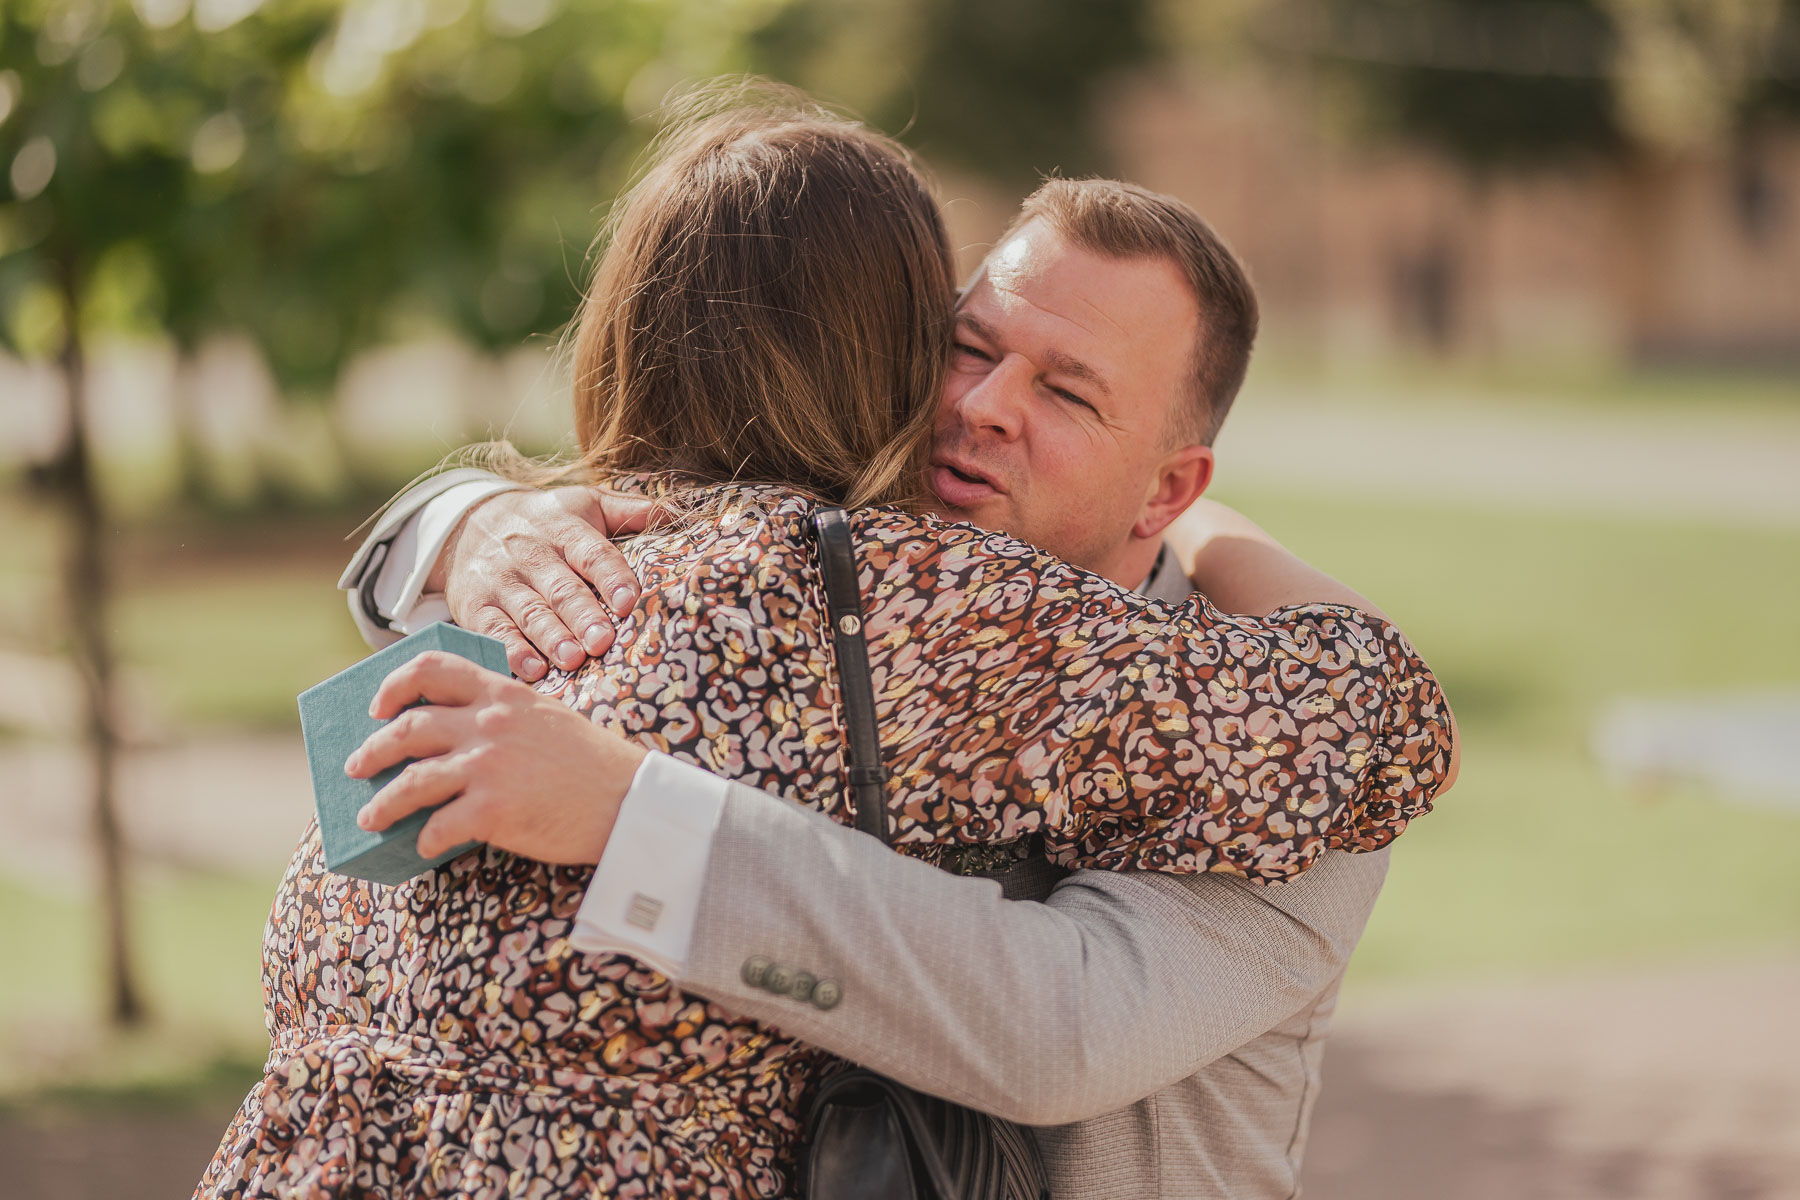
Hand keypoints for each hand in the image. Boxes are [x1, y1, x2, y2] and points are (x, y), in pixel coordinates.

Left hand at [345, 651, 647, 862]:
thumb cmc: (592, 764)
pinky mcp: (493, 810)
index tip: (379, 707)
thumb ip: (503, 713)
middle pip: (408, 727)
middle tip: (358, 766)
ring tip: (369, 817)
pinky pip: (438, 826)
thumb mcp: (547, 717)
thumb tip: (455, 734)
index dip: (395, 685)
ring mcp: (489, 766)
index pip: (433, 669)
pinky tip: (423, 845)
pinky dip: (424, 839)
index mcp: (503, 693)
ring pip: (410, 780)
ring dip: (382, 802)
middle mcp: (489, 723)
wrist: (630, 801)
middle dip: (373, 749)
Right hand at [434, 486, 660, 680]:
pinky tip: (533, 670)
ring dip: (551, 638)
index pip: (592, 552)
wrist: (470, 523)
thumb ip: (628, 510)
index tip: (629, 602)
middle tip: (604, 642)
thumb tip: (676, 512)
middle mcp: (531, 554)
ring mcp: (502, 582)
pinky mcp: (476, 607)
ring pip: (529, 612)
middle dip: (583, 616)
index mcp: (564, 528)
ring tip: (573, 659)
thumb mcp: (584, 503)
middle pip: (561, 588)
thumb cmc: (546, 520)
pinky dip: (511, 652)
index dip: (612, 577)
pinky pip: (493, 631)